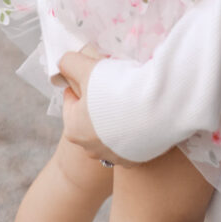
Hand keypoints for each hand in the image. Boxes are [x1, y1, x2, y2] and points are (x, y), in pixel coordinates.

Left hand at [59, 50, 135, 166]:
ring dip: (117, 117)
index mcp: (73, 128)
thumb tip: (63, 61)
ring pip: (110, 131)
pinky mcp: (136, 160)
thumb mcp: (87, 68)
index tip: (98, 74)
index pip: (72, 98)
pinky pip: (131, 142)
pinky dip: (135, 129)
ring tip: (133, 98)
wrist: (157, 108)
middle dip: (100, 101)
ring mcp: (114, 157)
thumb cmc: (117, 88)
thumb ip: (70, 63)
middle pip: (90, 117)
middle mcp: (90, 149)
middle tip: (116, 83)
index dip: (84, 81)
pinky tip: (143, 114)